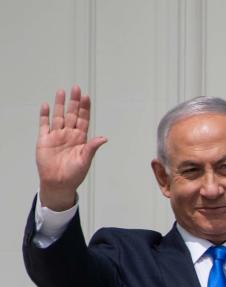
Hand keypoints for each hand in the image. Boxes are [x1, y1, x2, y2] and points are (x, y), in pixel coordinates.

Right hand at [36, 86, 106, 210]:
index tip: (86, 96)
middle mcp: (69, 135)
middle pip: (71, 114)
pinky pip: (44, 125)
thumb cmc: (74, 174)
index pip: (83, 119)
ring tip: (62, 91)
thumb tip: (104, 138)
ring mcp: (57, 136)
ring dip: (60, 104)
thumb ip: (92, 147)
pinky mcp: (44, 140)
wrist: (58, 183)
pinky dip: (44, 115)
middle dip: (74, 101)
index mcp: (80, 139)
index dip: (85, 108)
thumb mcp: (85, 160)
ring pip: (58, 116)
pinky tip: (46, 105)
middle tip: (76, 88)